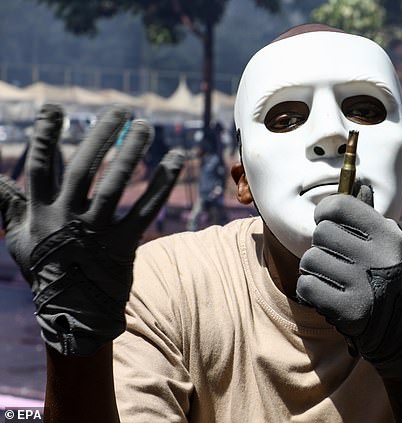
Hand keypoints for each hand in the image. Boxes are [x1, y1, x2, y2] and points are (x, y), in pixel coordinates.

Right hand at [0, 104, 183, 355]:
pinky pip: (146, 209)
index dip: (45, 136)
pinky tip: (175, 159)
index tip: (55, 109)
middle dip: (101, 135)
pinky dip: (162, 184)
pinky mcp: (124, 244)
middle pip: (84, 168)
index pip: (40, 166)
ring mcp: (96, 232)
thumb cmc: (46, 267)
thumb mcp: (17, 236)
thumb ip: (8, 203)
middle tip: (120, 109)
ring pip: (115, 184)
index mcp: (40, 213)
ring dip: (132, 153)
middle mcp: (67, 218)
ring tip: (145, 127)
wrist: (73, 313)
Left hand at [296, 189, 401, 378]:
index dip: (324, 213)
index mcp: (389, 235)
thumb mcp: (389, 245)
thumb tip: (347, 186)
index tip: (326, 223)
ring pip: (309, 260)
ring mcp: (365, 284)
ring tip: (330, 279)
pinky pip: (306, 286)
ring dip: (313, 270)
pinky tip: (325, 295)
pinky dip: (309, 290)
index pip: (339, 206)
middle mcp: (380, 257)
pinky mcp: (350, 310)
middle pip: (320, 234)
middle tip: (333, 259)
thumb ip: (366, 219)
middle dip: (320, 247)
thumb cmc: (387, 279)